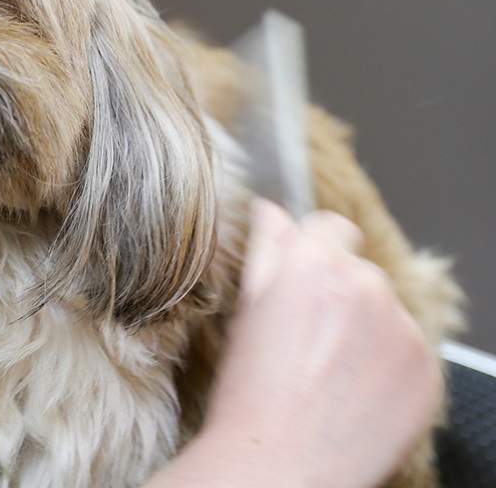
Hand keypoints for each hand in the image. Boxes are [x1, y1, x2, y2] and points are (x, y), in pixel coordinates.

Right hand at [144, 200, 440, 487]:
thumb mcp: (246, 309)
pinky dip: (388, 364)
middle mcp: (365, 285)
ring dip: (365, 327)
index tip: (304, 278)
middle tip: (307, 335)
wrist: (280, 463)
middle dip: (337, 292)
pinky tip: (354, 389)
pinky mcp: (426, 368)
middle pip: (358, 269)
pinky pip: (408, 349)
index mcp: (315, 263)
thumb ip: (266, 248)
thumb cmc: (252, 392)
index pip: (330, 226)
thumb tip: (269, 210)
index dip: (313, 250)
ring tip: (329, 369)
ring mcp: (401, 328)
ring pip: (384, 309)